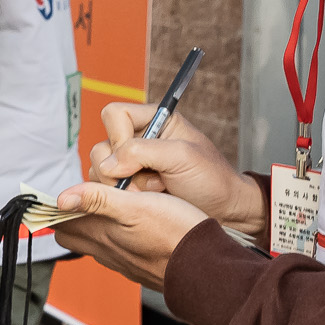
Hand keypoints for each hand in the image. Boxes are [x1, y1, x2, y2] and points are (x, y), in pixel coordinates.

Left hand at [48, 182, 211, 292]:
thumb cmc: (175, 233)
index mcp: (101, 234)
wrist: (206, 268)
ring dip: (96, 227)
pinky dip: (117, 239)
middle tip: (86, 198)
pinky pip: (118, 253)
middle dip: (72, 218)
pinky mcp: (140, 268)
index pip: (61, 225)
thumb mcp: (135, 206)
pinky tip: (134, 228)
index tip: (64, 194)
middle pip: (72, 237)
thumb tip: (61, 199)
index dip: (59, 208)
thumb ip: (97, 200)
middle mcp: (107, 253)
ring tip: (111, 208)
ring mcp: (123, 263)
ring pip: (96, 244)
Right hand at [90, 101, 265, 235]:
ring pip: (101, 169)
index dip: (119, 136)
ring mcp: (132, 164)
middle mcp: (139, 139)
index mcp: (154, 120)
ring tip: (155, 191)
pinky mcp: (129, 186)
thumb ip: (142, 152)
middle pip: (103, 145)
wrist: (223, 209)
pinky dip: (124, 198)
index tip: (138, 158)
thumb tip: (108, 164)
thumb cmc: (211, 179)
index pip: (115, 114)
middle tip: (152, 180)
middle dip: (122, 169)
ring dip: (125, 186)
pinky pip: (106, 188)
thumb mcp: (181, 157)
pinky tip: (149, 201)